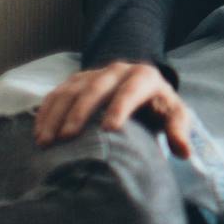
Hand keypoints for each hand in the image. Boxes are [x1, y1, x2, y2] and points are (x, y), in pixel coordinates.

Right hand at [34, 61, 193, 159]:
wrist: (141, 88)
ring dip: (57, 114)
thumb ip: (178, 130)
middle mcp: (118, 70)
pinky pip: (57, 92)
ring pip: (71, 89)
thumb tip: (184, 152)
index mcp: (145, 77)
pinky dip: (46, 112)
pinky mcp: (76, 80)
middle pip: (96, 87)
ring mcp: (94, 73)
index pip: (131, 90)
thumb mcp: (173, 115)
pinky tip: (39, 132)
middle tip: (67, 138)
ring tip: (47, 141)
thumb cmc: (158, 107)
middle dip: (81, 112)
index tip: (109, 129)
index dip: (120, 107)